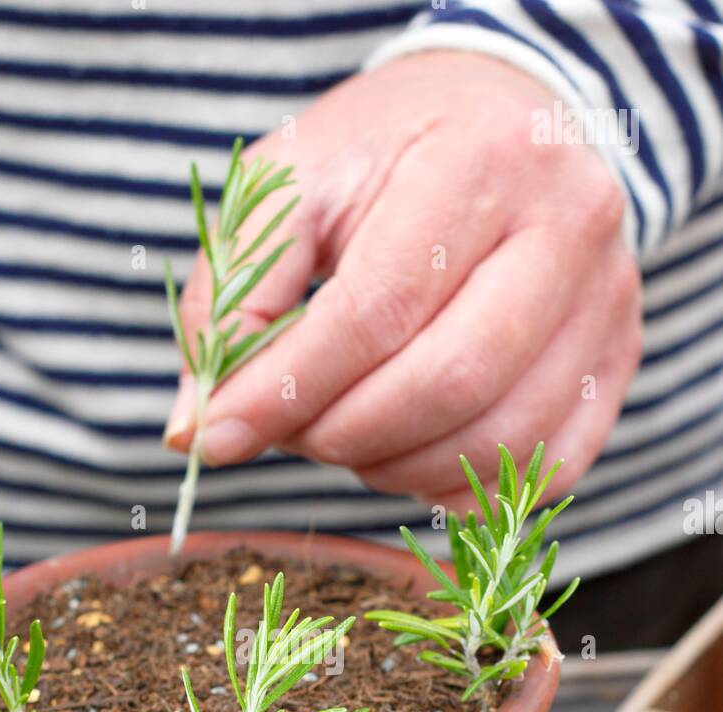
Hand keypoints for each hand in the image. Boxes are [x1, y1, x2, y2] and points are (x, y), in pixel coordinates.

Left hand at [166, 51, 641, 509]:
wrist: (503, 122)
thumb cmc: (385, 158)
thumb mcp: (290, 187)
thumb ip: (231, 300)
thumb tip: (194, 435)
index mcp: (479, 160)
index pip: (376, 310)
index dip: (287, 390)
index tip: (218, 436)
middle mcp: (567, 226)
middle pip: (446, 383)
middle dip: (342, 434)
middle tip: (292, 432)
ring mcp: (607, 301)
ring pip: (496, 439)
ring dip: (394, 467)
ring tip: (347, 433)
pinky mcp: (618, 361)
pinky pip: (543, 469)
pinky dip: (460, 488)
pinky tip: (409, 455)